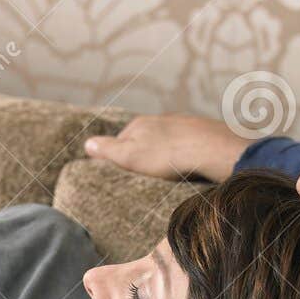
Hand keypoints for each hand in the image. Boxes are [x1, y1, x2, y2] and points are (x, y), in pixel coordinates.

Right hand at [83, 114, 251, 182]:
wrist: (212, 149)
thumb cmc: (167, 156)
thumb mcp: (130, 156)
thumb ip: (108, 150)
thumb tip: (87, 144)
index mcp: (139, 124)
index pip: (119, 141)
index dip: (117, 159)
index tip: (120, 176)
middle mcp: (159, 119)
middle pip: (143, 140)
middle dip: (141, 156)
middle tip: (142, 178)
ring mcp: (181, 124)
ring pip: (164, 142)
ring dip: (162, 156)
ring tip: (165, 175)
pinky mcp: (201, 132)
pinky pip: (185, 145)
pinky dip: (182, 155)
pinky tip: (185, 168)